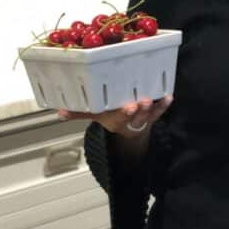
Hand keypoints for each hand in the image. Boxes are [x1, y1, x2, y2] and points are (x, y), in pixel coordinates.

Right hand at [57, 95, 173, 137]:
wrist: (130, 132)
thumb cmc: (112, 117)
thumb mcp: (97, 115)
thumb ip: (80, 113)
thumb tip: (59, 112)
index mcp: (115, 120)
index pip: (118, 117)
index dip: (124, 113)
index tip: (128, 107)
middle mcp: (129, 120)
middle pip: (134, 116)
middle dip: (139, 110)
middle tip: (143, 102)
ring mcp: (142, 118)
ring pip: (148, 114)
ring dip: (152, 108)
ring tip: (154, 99)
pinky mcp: (153, 114)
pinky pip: (160, 111)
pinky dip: (164, 105)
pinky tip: (168, 97)